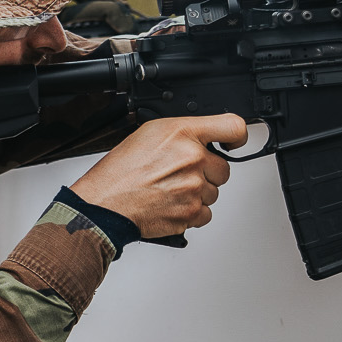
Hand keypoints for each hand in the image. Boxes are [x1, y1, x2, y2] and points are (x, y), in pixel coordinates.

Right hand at [71, 114, 248, 238]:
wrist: (104, 204)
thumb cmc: (119, 172)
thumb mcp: (148, 134)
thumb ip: (182, 134)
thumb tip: (203, 139)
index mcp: (182, 134)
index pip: (232, 127)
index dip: (237, 137)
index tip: (233, 144)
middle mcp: (193, 159)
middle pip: (224, 169)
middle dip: (206, 173)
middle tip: (180, 175)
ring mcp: (194, 188)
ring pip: (213, 192)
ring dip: (197, 194)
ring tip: (169, 191)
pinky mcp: (191, 213)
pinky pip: (205, 213)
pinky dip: (191, 213)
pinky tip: (170, 205)